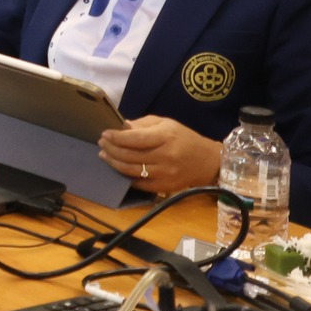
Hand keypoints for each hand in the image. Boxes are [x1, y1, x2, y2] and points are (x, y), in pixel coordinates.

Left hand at [97, 115, 222, 195]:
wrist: (209, 162)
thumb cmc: (185, 138)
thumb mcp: (166, 123)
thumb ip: (143, 124)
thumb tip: (122, 127)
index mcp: (165, 137)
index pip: (134, 139)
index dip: (116, 137)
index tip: (104, 134)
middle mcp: (165, 156)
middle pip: (130, 155)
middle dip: (111, 149)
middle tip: (101, 144)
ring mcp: (165, 174)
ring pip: (131, 170)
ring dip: (114, 163)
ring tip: (104, 156)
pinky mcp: (165, 187)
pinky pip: (140, 184)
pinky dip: (126, 177)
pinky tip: (119, 169)